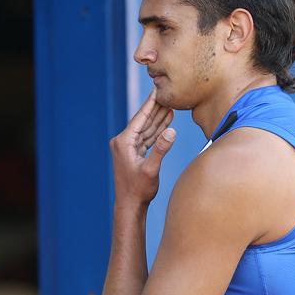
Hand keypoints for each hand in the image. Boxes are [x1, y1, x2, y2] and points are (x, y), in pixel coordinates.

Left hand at [109, 89, 175, 203]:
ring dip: (158, 119)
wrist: (130, 205)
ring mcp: (127, 148)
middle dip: (156, 108)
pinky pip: (147, 138)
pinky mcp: (133, 154)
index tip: (157, 89)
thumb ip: (161, 149)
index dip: (151, 103)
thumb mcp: (151, 170)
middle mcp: (123, 143)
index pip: (140, 118)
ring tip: (171, 106)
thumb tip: (171, 131)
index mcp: (124, 142)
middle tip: (168, 93)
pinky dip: (156, 131)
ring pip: (146, 129)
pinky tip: (166, 124)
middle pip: (143, 121)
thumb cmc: (139, 190)